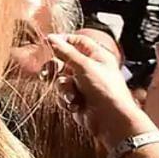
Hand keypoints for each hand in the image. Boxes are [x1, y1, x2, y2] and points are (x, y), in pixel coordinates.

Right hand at [46, 33, 153, 152]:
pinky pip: (62, 94)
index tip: (48, 42)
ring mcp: (82, 84)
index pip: (77, 41)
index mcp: (96, 56)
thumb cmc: (106, 90)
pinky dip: (66, 99)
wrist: (110, 118)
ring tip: (72, 96)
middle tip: (48, 72)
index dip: (63, 40)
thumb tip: (51, 39)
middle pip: (64, 60)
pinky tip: (76, 104)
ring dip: (64, 88)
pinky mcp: (77, 98)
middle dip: (55, 68)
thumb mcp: (83, 66)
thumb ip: (65, 52)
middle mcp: (89, 68)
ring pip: (61, 79)